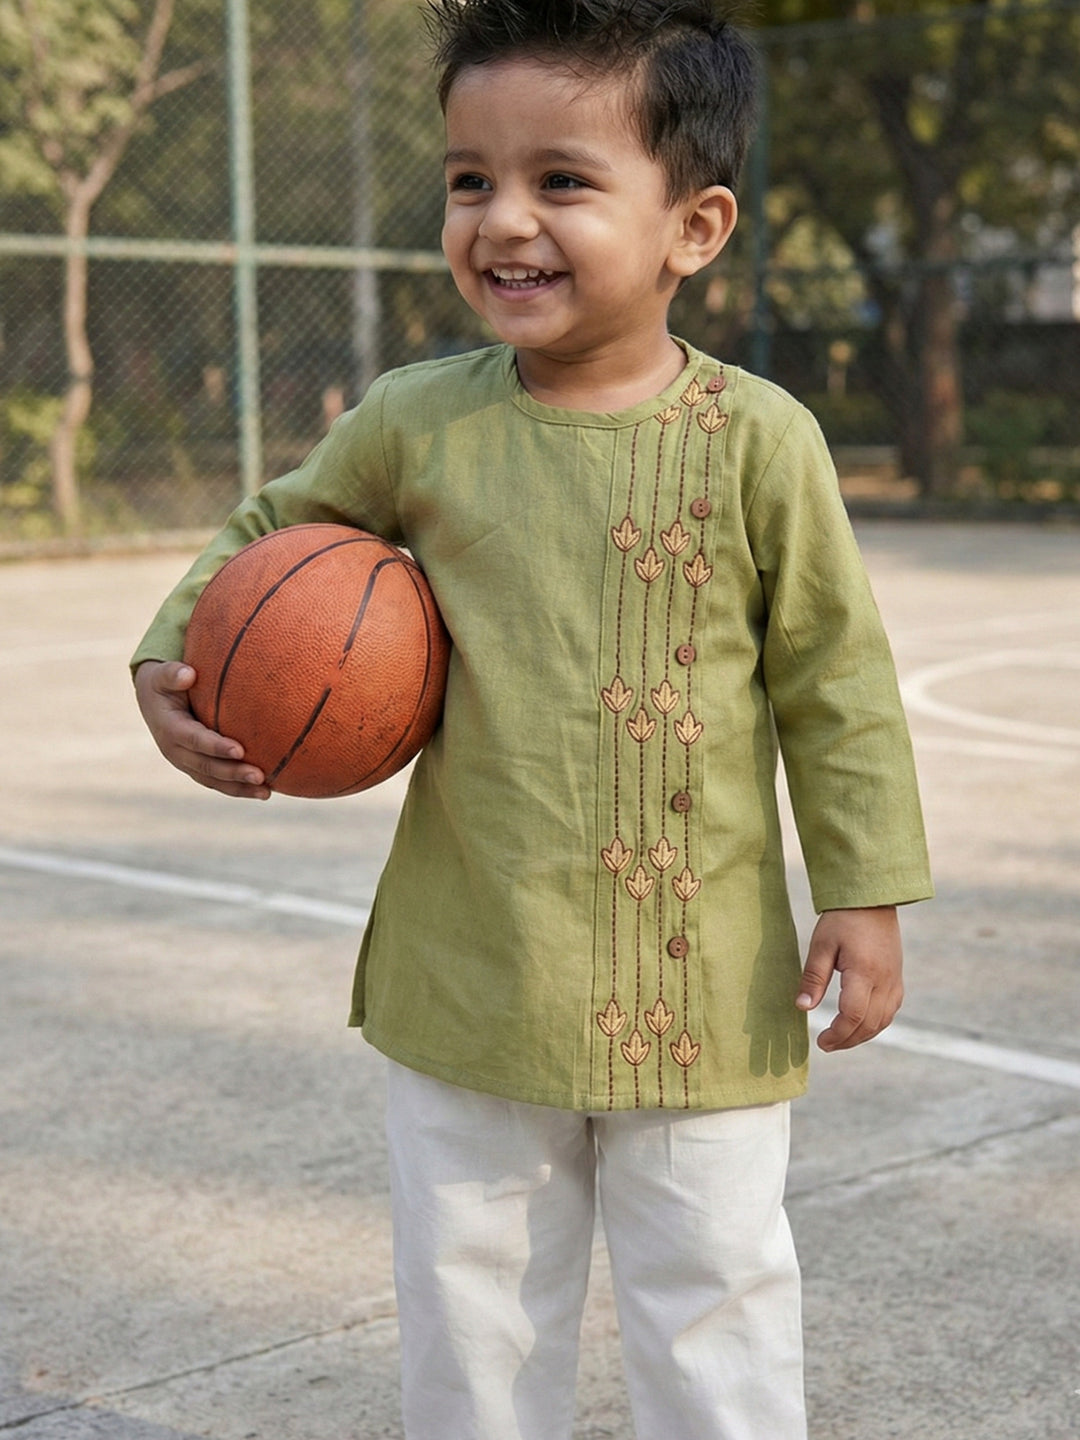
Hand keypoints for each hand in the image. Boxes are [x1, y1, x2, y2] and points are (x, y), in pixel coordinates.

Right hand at [134, 660, 269, 799]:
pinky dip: (238, 788)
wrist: (153, 702)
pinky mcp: (196, 768)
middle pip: (206, 766)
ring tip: (266, 792)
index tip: (239, 750)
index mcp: (169, 729)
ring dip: (239, 788)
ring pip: (213, 780)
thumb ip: (172, 674)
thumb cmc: (165, 684)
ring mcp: (186, 763)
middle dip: (233, 773)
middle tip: (259, 776)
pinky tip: (263, 791)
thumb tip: (188, 674)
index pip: (195, 740)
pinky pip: (218, 781)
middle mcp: (175, 751)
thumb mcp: (162, 676)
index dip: (215, 747)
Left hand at [795, 906, 902, 1051]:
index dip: (838, 1033)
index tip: (821, 1041)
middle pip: (869, 1024)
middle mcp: (885, 980)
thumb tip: (802, 1007)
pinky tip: (859, 1026)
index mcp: (864, 972)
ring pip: (882, 1021)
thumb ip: (813, 977)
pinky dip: (874, 1024)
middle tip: (826, 1045)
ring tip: (839, 1039)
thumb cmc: (843, 919)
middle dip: (847, 1040)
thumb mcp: (822, 944)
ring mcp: (894, 980)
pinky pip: (890, 1011)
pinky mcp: (897, 978)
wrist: (872, 899)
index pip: (853, 1014)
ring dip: (861, 1036)